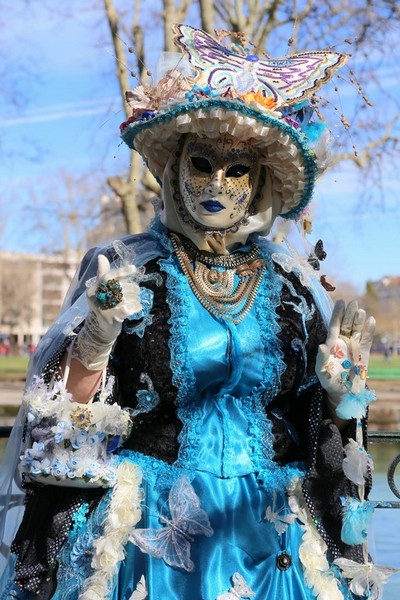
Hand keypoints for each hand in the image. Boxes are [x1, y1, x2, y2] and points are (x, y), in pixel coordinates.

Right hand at [72, 254, 141, 370]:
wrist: (98, 332)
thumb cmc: (103, 308)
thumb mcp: (100, 291)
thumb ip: (102, 274)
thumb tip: (101, 256)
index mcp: (93, 289)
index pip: (108, 276)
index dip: (122, 272)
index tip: (134, 269)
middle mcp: (95, 298)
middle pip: (119, 287)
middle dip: (132, 289)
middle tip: (138, 293)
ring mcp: (102, 309)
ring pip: (125, 298)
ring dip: (135, 299)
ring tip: (137, 302)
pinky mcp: (110, 319)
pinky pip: (127, 309)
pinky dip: (134, 308)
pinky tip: (137, 309)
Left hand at [316, 300, 375, 418]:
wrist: (343, 391)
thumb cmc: (329, 380)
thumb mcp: (321, 371)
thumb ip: (321, 358)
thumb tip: (322, 346)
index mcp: (332, 343)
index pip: (334, 325)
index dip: (337, 314)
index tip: (340, 302)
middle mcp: (343, 341)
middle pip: (347, 324)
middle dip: (349, 313)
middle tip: (353, 303)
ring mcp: (354, 346)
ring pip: (358, 329)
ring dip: (359, 320)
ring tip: (361, 311)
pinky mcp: (364, 353)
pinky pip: (367, 339)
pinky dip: (369, 330)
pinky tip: (371, 321)